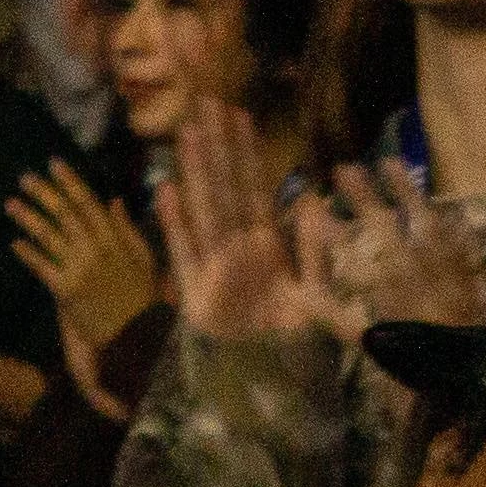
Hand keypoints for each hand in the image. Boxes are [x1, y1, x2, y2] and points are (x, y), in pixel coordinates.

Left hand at [7, 158, 165, 412]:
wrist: (136, 332)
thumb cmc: (142, 295)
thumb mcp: (143, 257)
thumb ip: (127, 228)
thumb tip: (114, 200)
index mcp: (114, 238)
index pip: (88, 202)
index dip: (70, 182)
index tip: (54, 164)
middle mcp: (94, 248)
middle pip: (64, 214)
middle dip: (43, 193)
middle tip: (24, 177)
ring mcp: (78, 269)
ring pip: (49, 237)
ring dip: (28, 218)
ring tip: (11, 203)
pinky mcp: (65, 290)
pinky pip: (42, 268)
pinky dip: (28, 254)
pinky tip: (15, 242)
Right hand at [160, 97, 324, 339]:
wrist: (275, 384)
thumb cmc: (297, 339)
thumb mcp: (319, 294)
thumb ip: (315, 251)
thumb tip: (309, 200)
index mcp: (266, 245)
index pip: (254, 188)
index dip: (247, 152)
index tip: (240, 114)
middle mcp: (237, 248)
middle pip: (225, 188)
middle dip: (216, 147)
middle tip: (205, 102)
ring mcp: (215, 267)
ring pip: (205, 210)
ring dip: (196, 173)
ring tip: (188, 133)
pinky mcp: (197, 295)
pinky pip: (184, 255)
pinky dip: (174, 225)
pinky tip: (165, 190)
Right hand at [288, 157, 485, 353]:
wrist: (466, 373)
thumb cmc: (410, 362)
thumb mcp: (365, 343)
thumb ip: (334, 315)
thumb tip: (300, 293)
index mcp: (380, 287)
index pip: (346, 247)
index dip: (326, 224)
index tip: (308, 201)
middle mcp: (409, 267)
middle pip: (382, 224)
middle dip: (362, 194)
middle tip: (344, 168)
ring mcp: (441, 264)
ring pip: (420, 219)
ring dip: (404, 190)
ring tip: (389, 163)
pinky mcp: (465, 270)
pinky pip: (454, 236)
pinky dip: (446, 218)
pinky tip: (440, 204)